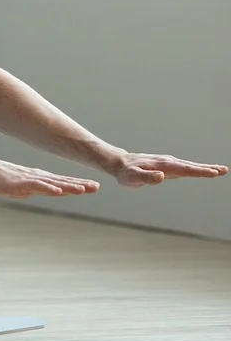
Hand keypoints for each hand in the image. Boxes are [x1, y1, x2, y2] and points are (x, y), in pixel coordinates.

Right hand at [0, 158, 101, 198]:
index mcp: (42, 179)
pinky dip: (48, 188)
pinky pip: (36, 186)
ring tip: (82, 190)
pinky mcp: (20, 183)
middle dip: (79, 184)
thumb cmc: (4, 179)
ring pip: (52, 183)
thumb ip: (41, 188)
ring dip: (68, 186)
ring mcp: (30, 179)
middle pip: (62, 181)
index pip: (64, 182)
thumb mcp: (27, 187)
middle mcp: (39, 178)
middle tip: (96, 187)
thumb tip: (55, 190)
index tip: (95, 186)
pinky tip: (57, 191)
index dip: (79, 184)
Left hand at [111, 152, 227, 187]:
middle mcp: (167, 162)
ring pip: (189, 166)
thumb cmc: (125, 173)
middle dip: (207, 168)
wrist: (119, 164)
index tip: (213, 173)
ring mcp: (168, 163)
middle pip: (190, 166)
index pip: (184, 170)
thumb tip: (162, 176)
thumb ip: (146, 178)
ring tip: (219, 170)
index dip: (199, 172)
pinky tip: (202, 171)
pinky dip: (195, 169)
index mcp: (162, 166)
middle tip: (224, 170)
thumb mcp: (132, 177)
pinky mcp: (167, 166)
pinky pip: (184, 167)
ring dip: (204, 168)